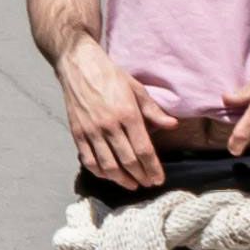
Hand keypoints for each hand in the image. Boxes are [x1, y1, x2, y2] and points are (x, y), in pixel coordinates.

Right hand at [55, 38, 174, 188]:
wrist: (78, 64)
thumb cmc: (110, 75)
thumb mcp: (136, 88)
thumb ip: (153, 111)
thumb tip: (172, 125)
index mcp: (127, 113)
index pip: (143, 150)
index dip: (153, 168)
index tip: (158, 179)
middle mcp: (109, 125)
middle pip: (128, 161)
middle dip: (141, 176)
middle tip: (148, 184)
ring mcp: (91, 130)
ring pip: (108, 165)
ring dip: (122, 179)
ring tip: (132, 185)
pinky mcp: (77, 133)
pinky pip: (89, 159)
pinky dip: (100, 172)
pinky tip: (109, 175)